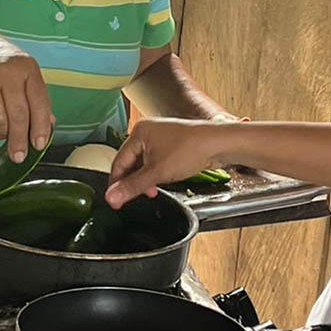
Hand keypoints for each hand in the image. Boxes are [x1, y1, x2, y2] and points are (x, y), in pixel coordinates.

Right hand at [0, 21, 52, 163]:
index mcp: (27, 68)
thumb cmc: (2, 63)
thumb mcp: (24, 72)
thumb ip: (36, 98)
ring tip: (1, 130)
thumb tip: (48, 127)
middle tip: (19, 156)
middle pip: (18, 116)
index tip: (39, 145)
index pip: (39, 103)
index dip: (41, 128)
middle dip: (19, 141)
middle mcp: (7, 72)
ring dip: (0, 133)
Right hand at [105, 117, 221, 206]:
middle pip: (131, 162)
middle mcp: (148, 131)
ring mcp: (160, 136)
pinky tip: (161, 182)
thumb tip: (111, 197)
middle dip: (133, 181)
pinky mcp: (172, 143)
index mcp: (139, 132)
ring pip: (144, 163)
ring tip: (151, 191)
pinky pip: (156, 161)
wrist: (218, 144)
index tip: (114, 200)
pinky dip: (155, 173)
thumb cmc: (191, 149)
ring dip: (145, 179)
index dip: (116, 183)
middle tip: (133, 197)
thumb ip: (132, 186)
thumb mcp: (157, 173)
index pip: (118, 161)